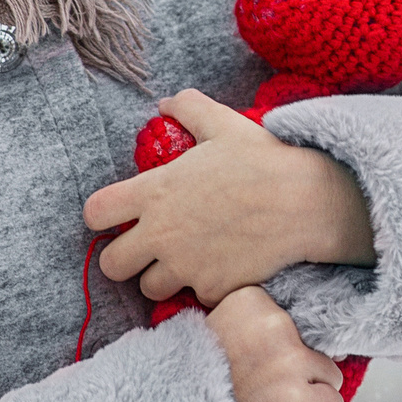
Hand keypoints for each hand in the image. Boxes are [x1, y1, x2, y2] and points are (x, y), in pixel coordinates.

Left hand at [83, 89, 375, 306]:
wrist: (306, 202)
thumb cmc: (264, 159)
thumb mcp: (223, 123)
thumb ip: (188, 108)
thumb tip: (165, 103)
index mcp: (154, 192)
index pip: (95, 214)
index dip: (103, 217)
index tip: (120, 217)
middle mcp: (161, 233)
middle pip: (111, 265)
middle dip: (126, 258)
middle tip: (149, 248)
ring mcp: (185, 265)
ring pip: (149, 288)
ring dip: (163, 277)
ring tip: (187, 260)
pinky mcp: (212, 289)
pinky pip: (196, 299)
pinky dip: (206, 288)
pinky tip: (223, 269)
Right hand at [201, 287, 345, 401]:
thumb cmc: (190, 386)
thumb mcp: (209, 333)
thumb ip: (250, 326)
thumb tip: (298, 335)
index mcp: (249, 300)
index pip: (291, 320)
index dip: (274, 346)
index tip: (248, 362)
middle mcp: (273, 324)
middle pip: (313, 346)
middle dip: (294, 370)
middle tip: (257, 390)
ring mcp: (289, 363)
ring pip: (329, 376)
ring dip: (306, 394)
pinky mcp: (299, 401)